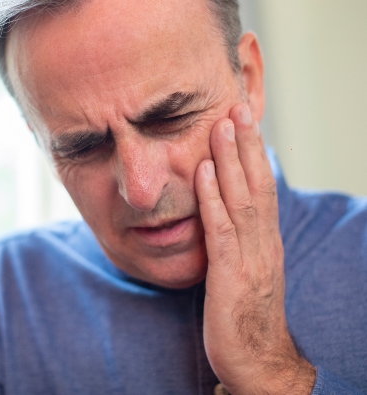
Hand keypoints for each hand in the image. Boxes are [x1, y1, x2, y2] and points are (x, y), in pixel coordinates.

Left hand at [195, 103, 315, 393]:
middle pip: (257, 184)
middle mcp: (263, 241)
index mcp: (266, 238)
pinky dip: (211, 198)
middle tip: (237, 107)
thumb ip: (239, 235)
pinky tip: (202, 173)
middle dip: (246, 144)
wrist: (257, 360)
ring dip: (230, 161)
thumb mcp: (248, 266)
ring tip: (222, 126)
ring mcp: (249, 257)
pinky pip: (220, 230)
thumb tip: (223, 206)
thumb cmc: (247, 310)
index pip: (262, 186)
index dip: (253, 152)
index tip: (243, 120)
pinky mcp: (229, 275)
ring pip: (242, 199)